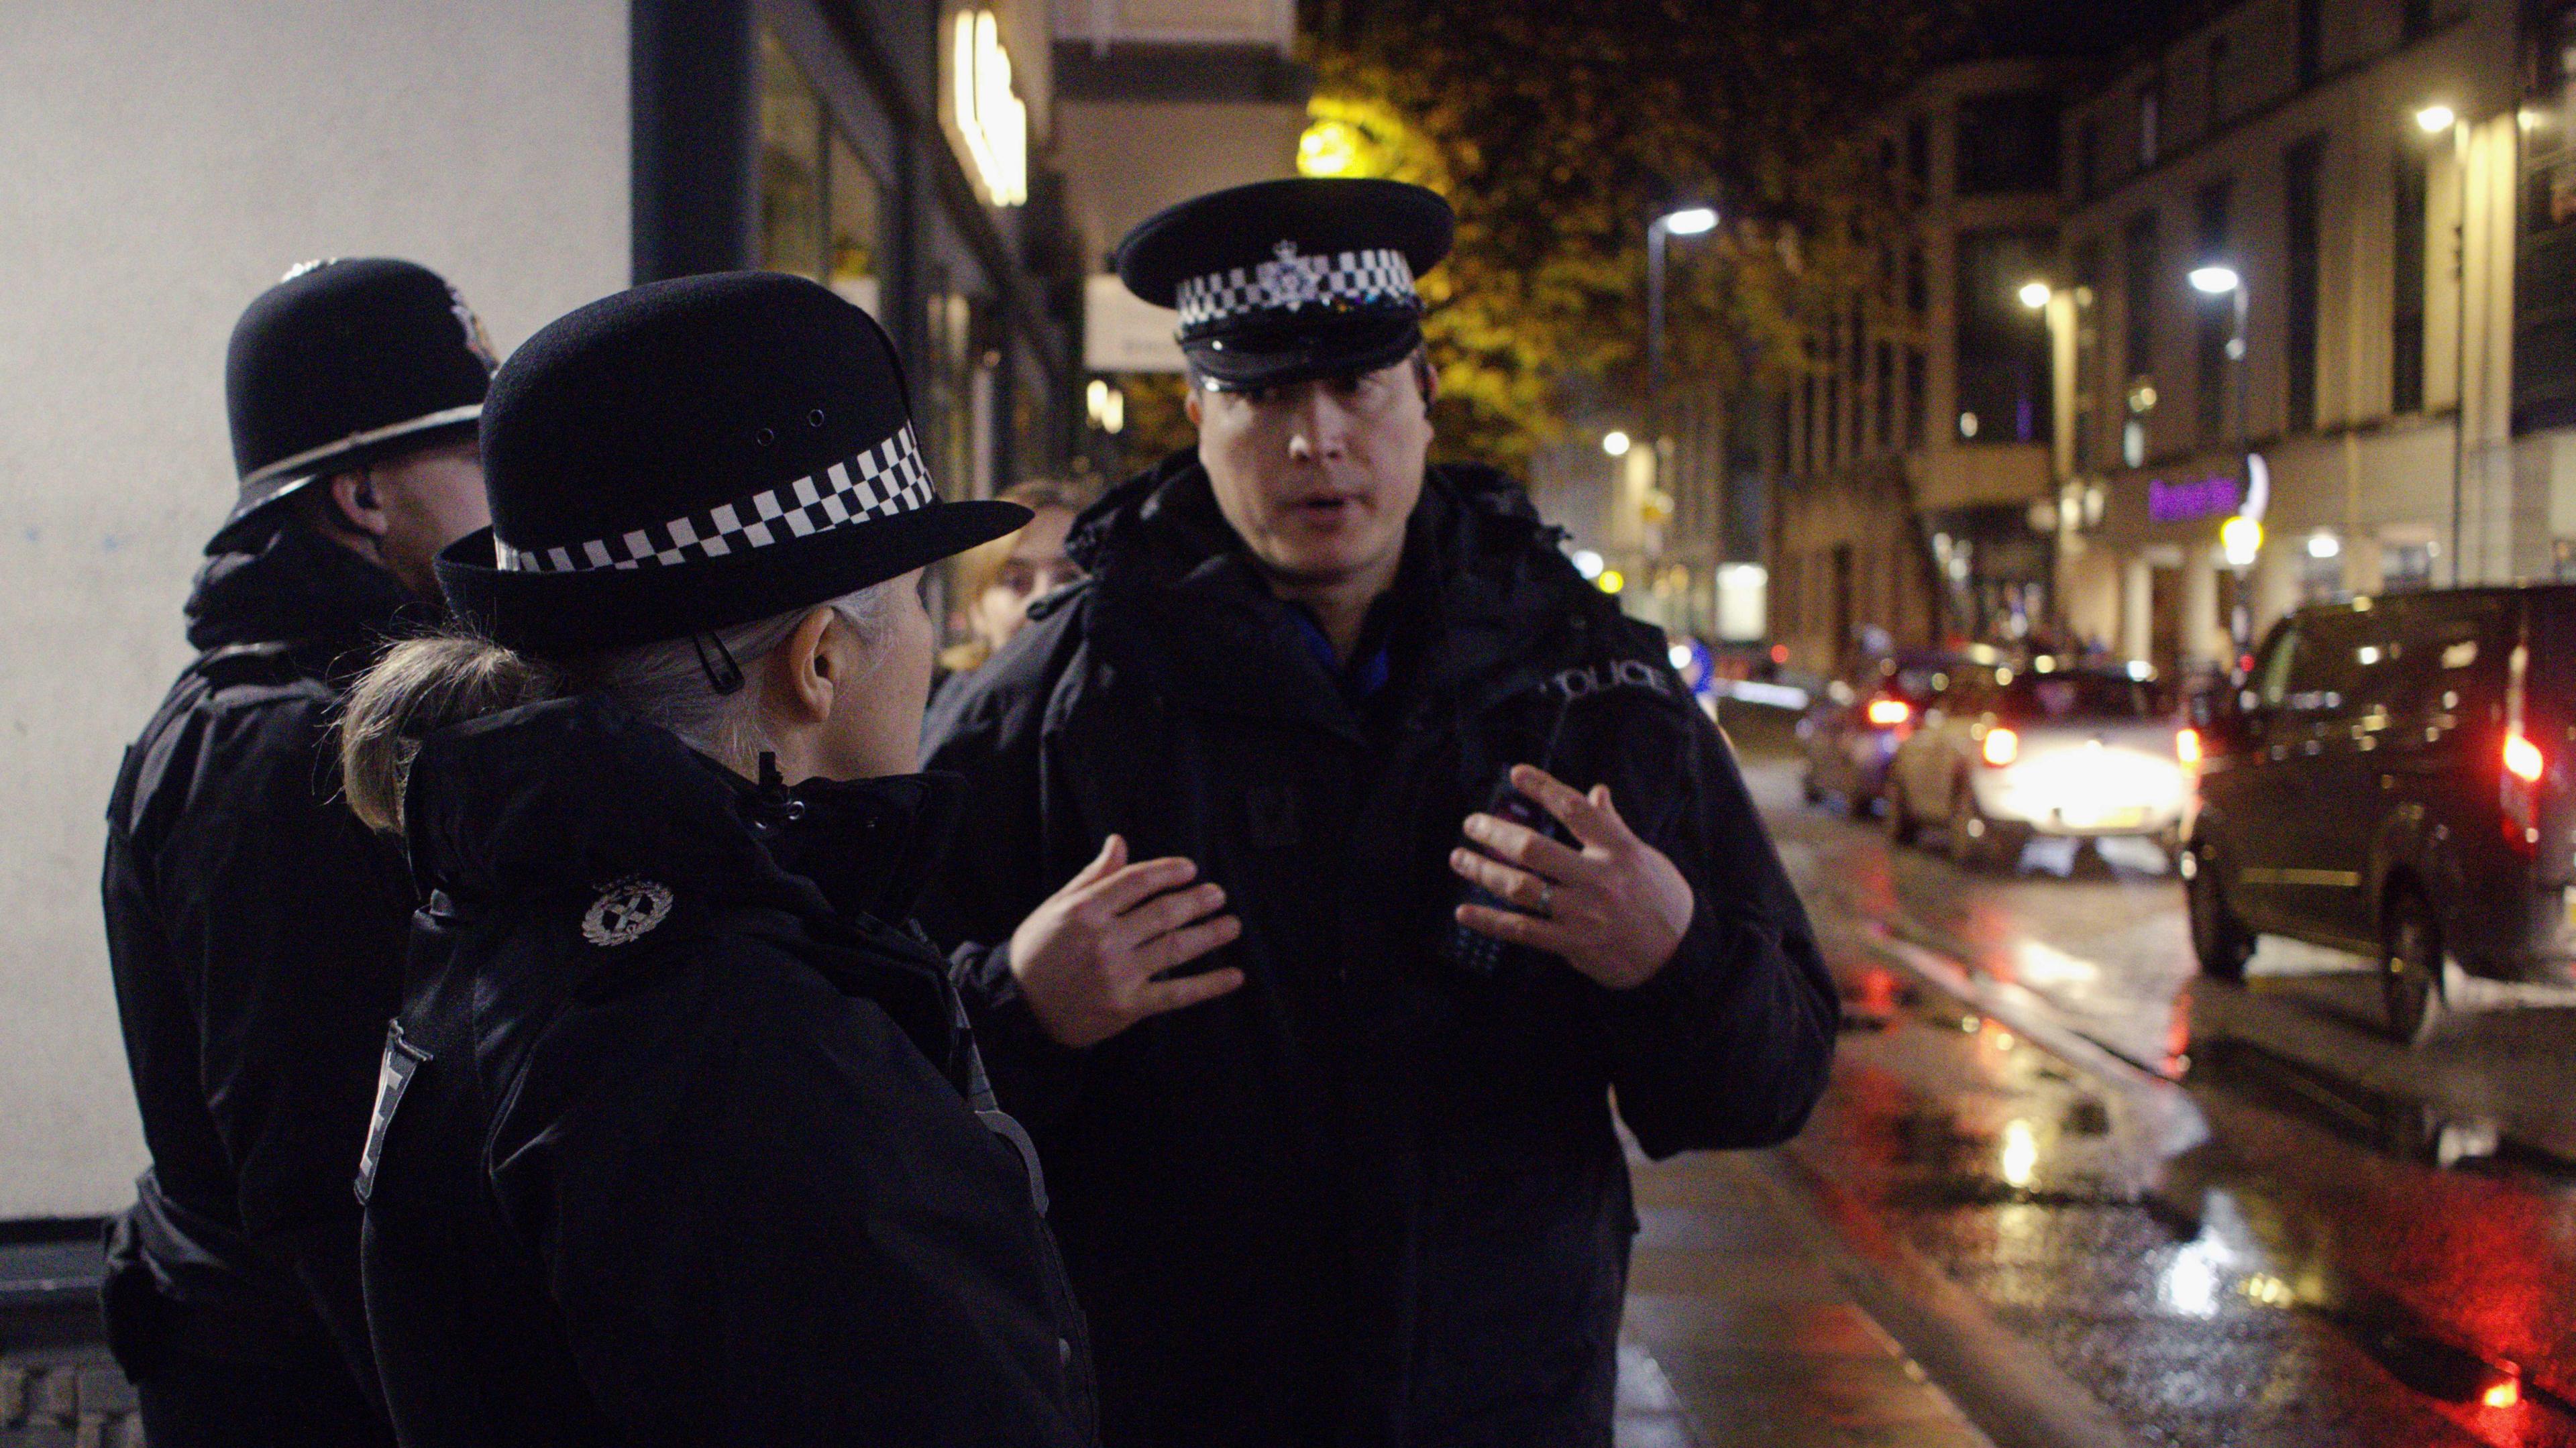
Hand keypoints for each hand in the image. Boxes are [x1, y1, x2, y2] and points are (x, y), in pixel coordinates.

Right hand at [1009, 835, 1244, 1047]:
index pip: (1137, 882)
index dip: (1168, 872)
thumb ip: (1094, 876)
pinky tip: (1233, 976)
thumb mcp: (1057, 906)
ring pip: (1174, 948)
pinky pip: (1176, 994)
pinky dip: (1208, 985)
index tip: (1191, 869)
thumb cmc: (1038, 951)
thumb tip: (1119, 842)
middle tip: (1219, 894)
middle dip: (1196, 901)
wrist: (1018, 1005)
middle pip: (1162, 913)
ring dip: (1210, 935)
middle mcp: (1104, 940)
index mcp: (1085, 910)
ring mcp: (1118, 974)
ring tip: (1231, 925)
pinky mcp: (1127, 1006)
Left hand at [1449, 764, 1694, 989]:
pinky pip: (1523, 930)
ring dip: (1484, 871)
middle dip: (1496, 833)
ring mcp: (1583, 912)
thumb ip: (1612, 825)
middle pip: (1535, 849)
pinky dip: (1489, 921)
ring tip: (1460, 859)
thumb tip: (1597, 792)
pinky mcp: (1573, 944)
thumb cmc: (1662, 898)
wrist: (1682, 953)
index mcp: (1618, 849)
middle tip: (1472, 824)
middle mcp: (1598, 877)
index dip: (1544, 788)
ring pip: (1521, 887)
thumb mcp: (1644, 855)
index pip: (1575, 810)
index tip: (1515, 774)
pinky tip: (1465, 911)